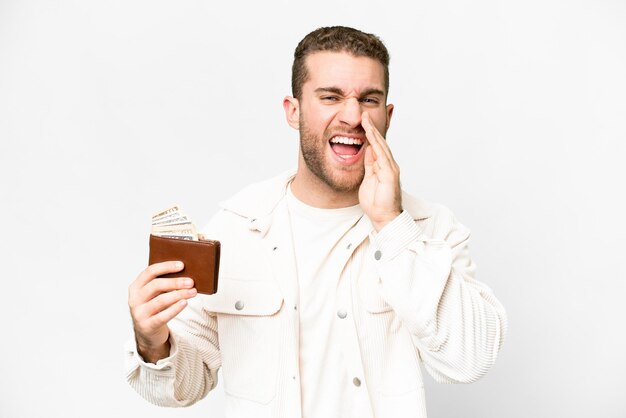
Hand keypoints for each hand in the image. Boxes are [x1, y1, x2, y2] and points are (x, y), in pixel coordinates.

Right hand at [128, 261, 196, 362]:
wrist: (147, 332)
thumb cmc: (154, 308)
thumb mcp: (154, 294)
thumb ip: (164, 283)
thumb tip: (187, 273)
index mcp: (136, 286)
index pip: (150, 272)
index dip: (166, 267)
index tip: (182, 265)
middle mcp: (134, 299)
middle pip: (156, 285)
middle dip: (175, 282)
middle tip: (191, 281)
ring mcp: (139, 313)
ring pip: (160, 300)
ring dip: (179, 295)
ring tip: (193, 292)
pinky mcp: (146, 326)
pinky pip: (162, 316)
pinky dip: (175, 309)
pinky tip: (185, 303)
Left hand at [359, 111, 401, 230]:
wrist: (384, 217)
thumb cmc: (376, 202)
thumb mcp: (368, 179)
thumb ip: (369, 165)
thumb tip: (366, 150)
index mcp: (382, 166)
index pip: (376, 146)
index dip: (370, 133)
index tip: (362, 122)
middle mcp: (388, 165)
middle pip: (380, 142)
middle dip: (372, 128)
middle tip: (363, 114)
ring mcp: (390, 169)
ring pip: (381, 146)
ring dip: (373, 133)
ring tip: (365, 120)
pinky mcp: (390, 174)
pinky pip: (382, 156)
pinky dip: (376, 145)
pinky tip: (371, 136)